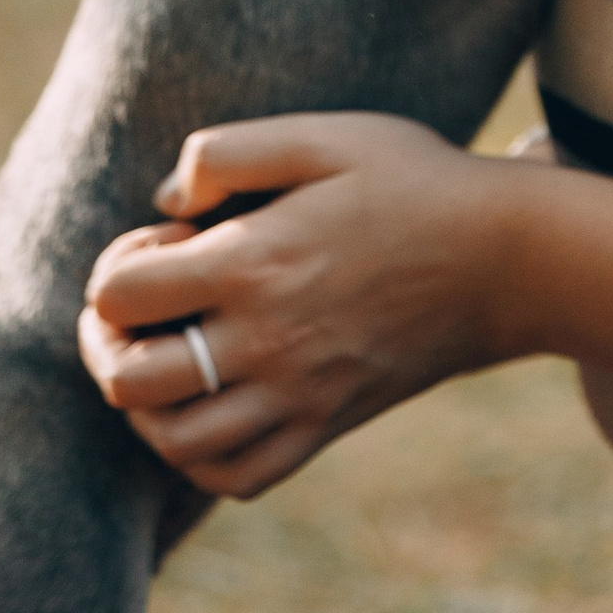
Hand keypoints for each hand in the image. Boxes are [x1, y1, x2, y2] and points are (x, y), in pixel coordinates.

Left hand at [77, 113, 512, 501]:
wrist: (506, 260)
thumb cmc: (413, 182)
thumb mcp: (325, 135)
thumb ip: (229, 153)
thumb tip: (165, 202)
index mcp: (258, 262)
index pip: (123, 292)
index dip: (115, 265)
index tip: (160, 244)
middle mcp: (269, 341)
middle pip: (130, 380)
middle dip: (106, 341)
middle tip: (136, 309)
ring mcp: (298, 395)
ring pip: (174, 443)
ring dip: (144, 406)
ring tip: (163, 359)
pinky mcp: (326, 426)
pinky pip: (236, 477)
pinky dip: (198, 458)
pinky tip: (206, 409)